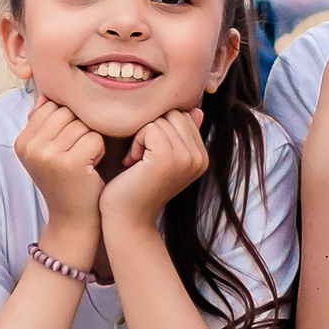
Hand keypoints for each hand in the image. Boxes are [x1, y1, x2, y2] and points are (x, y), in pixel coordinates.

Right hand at [13, 100, 106, 234]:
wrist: (73, 220)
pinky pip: (94, 137)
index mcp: (21, 141)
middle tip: (78, 154)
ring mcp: (48, 155)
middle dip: (80, 128)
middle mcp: (30, 147)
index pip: (51, 106)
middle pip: (67, 112)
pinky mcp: (70, 163)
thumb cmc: (66, 181)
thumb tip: (46, 94)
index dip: (68, 122)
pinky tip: (92, 168)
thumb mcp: (47, 152)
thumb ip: (45, 123)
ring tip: (84, 161)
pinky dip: (100, 151)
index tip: (67, 147)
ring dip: (91, 140)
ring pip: (82, 124)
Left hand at [101, 108, 206, 226]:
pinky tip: (132, 162)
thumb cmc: (137, 186)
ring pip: (161, 120)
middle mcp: (199, 158)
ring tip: (137, 161)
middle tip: (140, 157)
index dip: (160, 129)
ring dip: (141, 137)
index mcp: (201, 157)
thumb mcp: (161, 157)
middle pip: (173, 115)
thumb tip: (196, 109)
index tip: (148, 155)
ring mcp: (186, 158)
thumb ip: (179, 135)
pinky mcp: (168, 158)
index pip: (182, 117)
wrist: (127, 219)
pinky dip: (136, 142)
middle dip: (151, 130)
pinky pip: (150, 128)